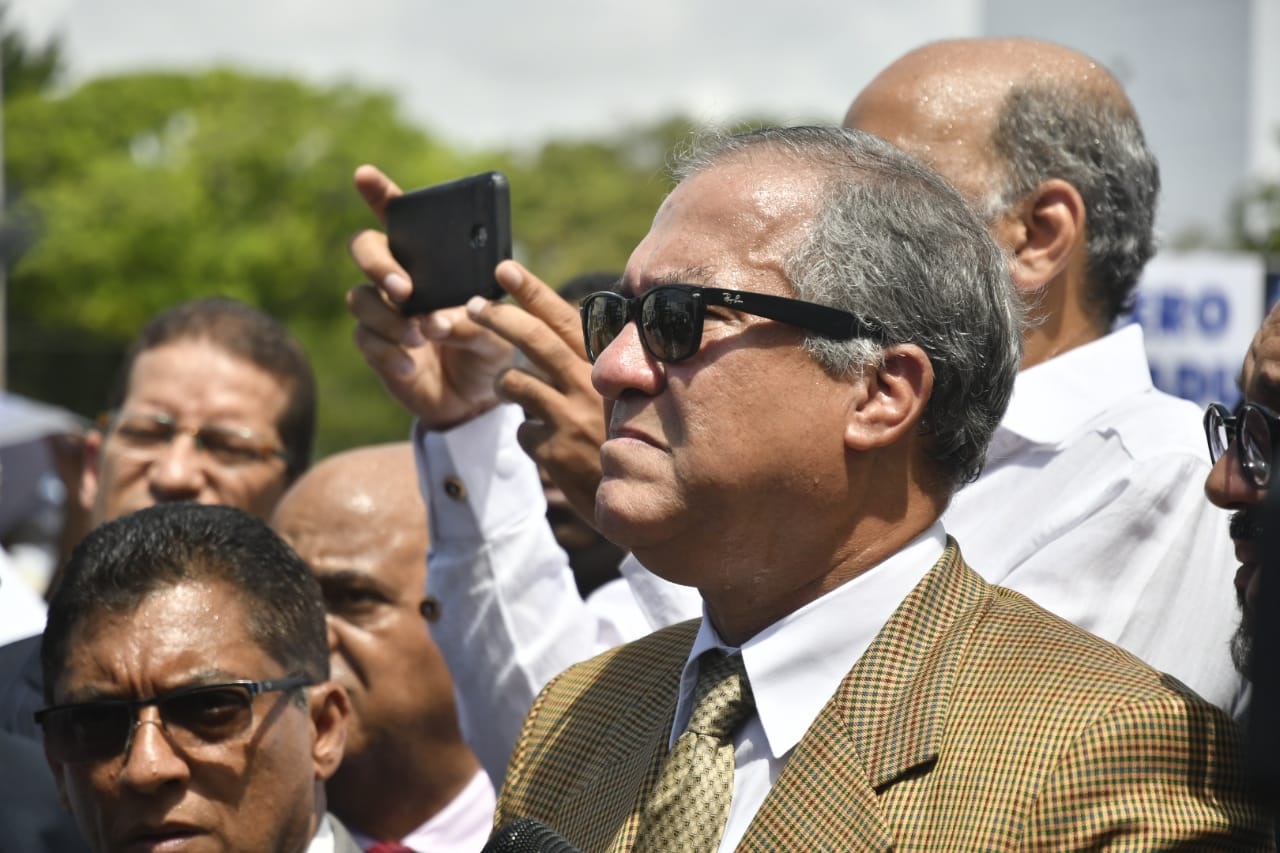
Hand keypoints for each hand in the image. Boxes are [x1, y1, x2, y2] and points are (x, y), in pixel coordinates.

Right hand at [346, 165, 513, 429]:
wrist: (478, 397)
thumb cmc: (490, 349)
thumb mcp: (496, 331)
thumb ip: (472, 321)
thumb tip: (435, 321)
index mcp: (431, 260)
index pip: (399, 217)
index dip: (380, 193)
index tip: (365, 175)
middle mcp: (400, 278)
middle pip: (365, 248)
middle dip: (378, 263)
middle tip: (404, 287)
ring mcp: (384, 312)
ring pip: (360, 298)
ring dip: (389, 317)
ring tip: (421, 337)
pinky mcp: (376, 346)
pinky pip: (366, 339)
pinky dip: (388, 351)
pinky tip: (409, 364)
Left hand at [466, 260, 605, 524]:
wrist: (643, 498)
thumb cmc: (630, 439)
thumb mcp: (624, 396)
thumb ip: (594, 365)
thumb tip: (556, 330)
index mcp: (608, 367)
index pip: (566, 318)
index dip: (533, 292)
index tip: (504, 268)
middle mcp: (591, 386)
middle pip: (533, 340)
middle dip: (498, 318)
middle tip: (472, 306)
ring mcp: (571, 419)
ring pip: (515, 383)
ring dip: (509, 386)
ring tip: (516, 393)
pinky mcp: (555, 451)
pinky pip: (523, 431)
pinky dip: (531, 436)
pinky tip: (550, 446)